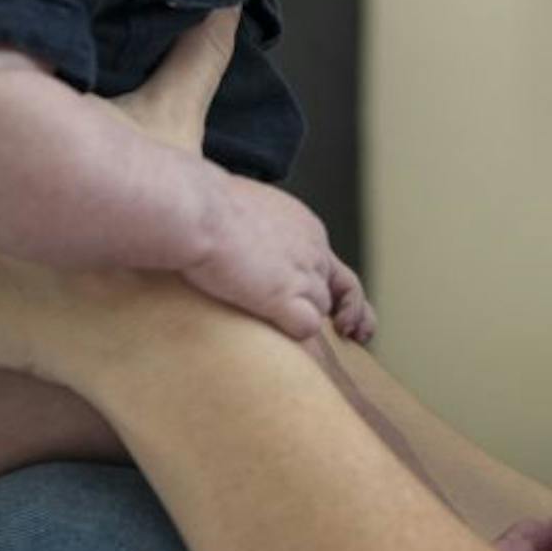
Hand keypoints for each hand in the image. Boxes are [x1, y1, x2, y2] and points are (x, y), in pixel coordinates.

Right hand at [185, 177, 374, 342]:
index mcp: (305, 228)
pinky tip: (287, 344)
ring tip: (309, 345)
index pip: (328, 264)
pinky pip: (307, 327)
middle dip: (347, 313)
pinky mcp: (284, 297)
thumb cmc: (206, 204)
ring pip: (322, 310)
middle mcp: (313, 251)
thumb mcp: (245, 206)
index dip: (332, 286)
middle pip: (339, 289)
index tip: (335, 303)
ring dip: (310, 324)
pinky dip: (298, 337)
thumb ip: (255, 226)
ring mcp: (302, 274)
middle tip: (352, 332)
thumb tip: (235, 233)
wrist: (199, 209)